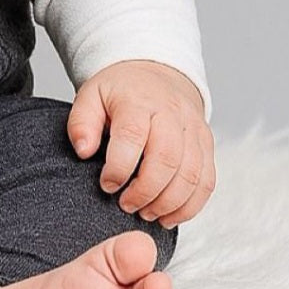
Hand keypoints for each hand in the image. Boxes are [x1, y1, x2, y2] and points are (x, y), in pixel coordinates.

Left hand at [67, 60, 215, 226]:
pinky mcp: (206, 144)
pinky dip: (190, 206)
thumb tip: (83, 151)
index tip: (107, 185)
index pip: (133, 135)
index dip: (120, 167)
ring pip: (192, 174)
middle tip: (127, 205)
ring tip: (146, 213)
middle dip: (146, 191)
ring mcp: (193, 128)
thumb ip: (81, 123)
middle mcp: (172, 113)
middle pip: (168, 159)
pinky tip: (169, 215)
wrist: (154, 73)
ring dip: (169, 203)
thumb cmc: (120, 91)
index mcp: (138, 100)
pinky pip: (207, 181)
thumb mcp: (90, 96)